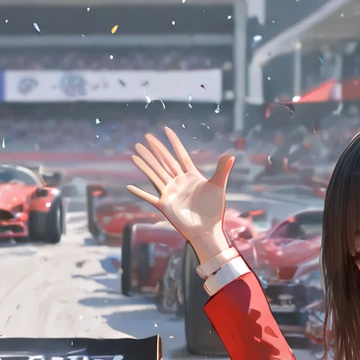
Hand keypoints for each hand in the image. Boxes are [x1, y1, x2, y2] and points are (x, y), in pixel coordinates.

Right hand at [126, 128, 234, 261]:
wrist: (206, 229)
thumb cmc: (213, 209)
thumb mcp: (218, 186)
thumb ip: (222, 169)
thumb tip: (230, 154)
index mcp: (191, 176)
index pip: (181, 155)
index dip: (174, 143)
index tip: (167, 130)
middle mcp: (178, 182)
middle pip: (164, 162)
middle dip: (155, 149)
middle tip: (145, 137)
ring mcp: (170, 193)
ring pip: (155, 174)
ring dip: (145, 164)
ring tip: (135, 153)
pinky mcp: (164, 206)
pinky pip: (149, 198)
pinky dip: (139, 193)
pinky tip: (129, 187)